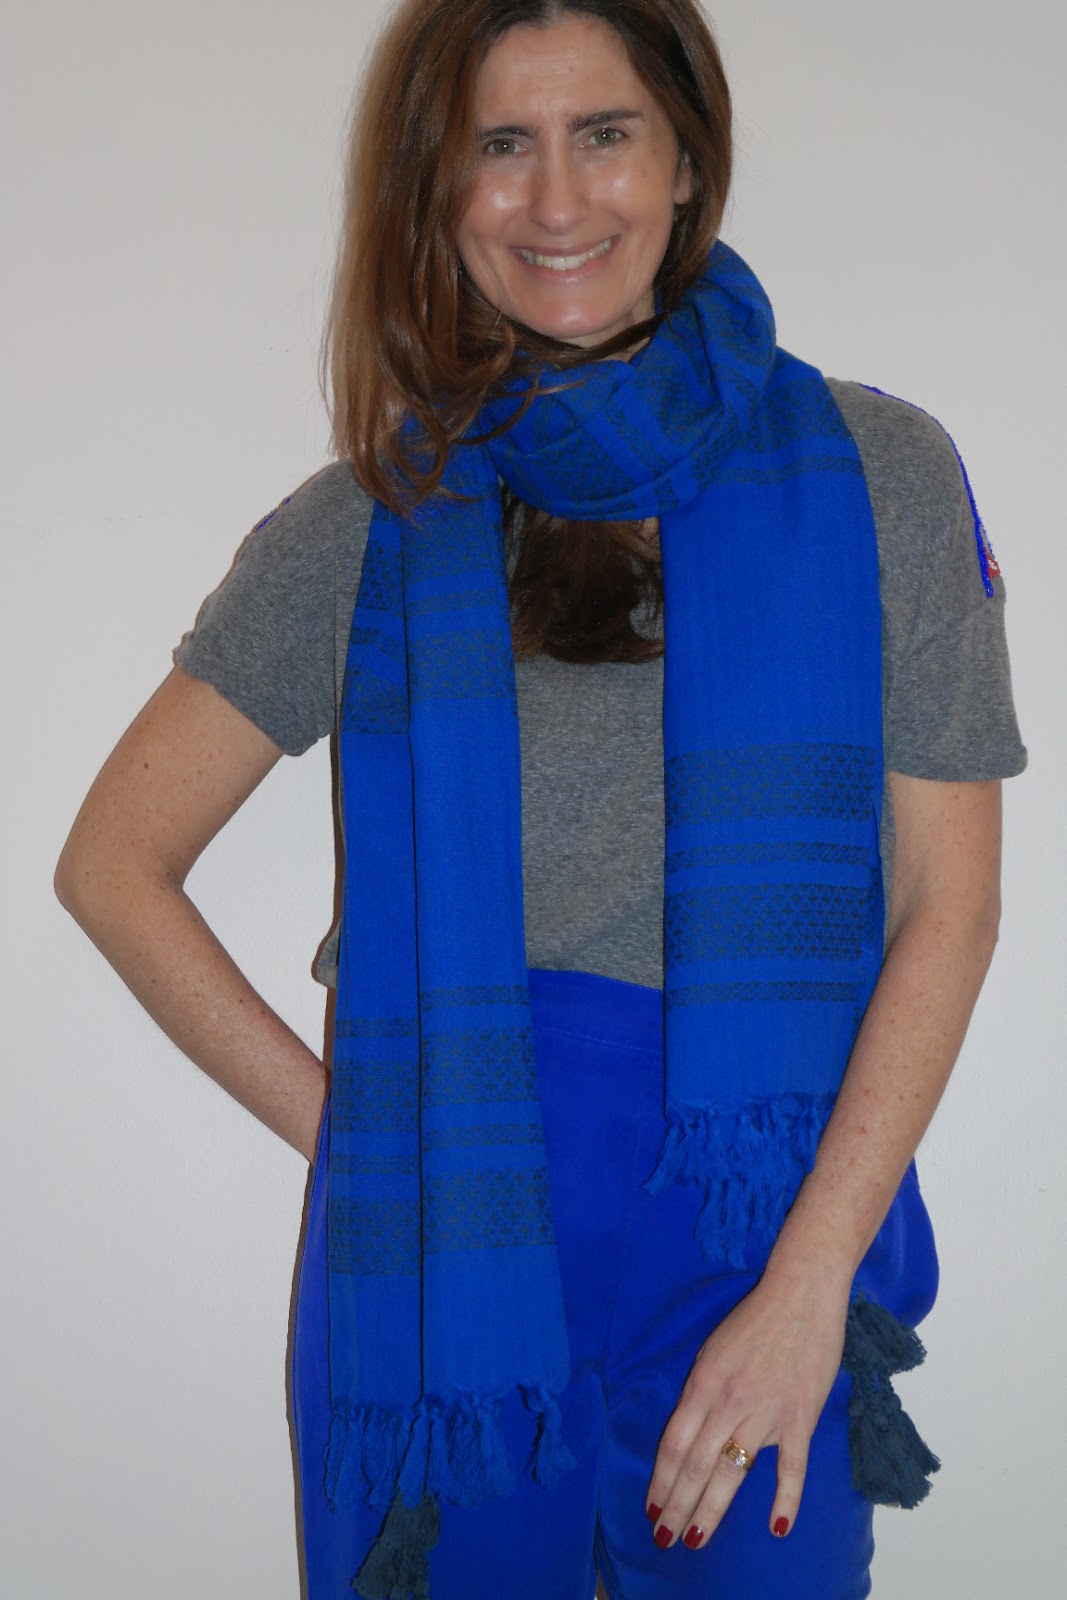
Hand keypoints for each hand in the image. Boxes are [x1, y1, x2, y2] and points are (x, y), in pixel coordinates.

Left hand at [644, 1264, 850, 1549]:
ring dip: (712, 1509)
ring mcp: (766, 1412)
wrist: (802, 1293)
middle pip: (696, 1464)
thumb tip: (691, 1434)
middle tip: (665, 1539)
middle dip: (678, 1506)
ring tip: (696, 1539)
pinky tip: (776, 1528)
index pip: (674, 1444)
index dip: (661, 1481)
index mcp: (704, 1382)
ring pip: (733, 1471)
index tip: (653, 1509)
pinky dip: (784, 1500)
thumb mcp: (712, 1349)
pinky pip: (792, 1468)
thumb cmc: (754, 1318)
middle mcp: (729, 1401)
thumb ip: (702, 1392)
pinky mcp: (800, 1417)